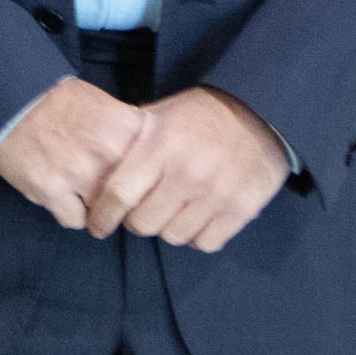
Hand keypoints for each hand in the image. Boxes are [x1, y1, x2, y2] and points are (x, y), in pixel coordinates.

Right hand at [0, 76, 146, 230]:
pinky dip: (71, 212)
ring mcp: (79, 173)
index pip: (156, 174)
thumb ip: (131, 133)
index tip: (139, 185)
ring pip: (105, 214)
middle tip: (109, 191)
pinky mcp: (50, 190)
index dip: (147, 183)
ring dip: (97, 208)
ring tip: (82, 191)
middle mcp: (107, 154)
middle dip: (124, 200)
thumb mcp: (106, 105)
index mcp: (126, 130)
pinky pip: (75, 220)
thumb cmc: (61, 104)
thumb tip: (152, 160)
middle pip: (133, 199)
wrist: (11, 101)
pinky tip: (63, 194)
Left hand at [84, 87, 292, 250]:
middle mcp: (187, 173)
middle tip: (138, 214)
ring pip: (174, 236)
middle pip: (143, 223)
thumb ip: (129, 141)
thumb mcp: (160, 115)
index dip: (102, 216)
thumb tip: (93, 162)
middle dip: (135, 222)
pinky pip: (206, 243)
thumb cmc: (200, 115)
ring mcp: (216, 193)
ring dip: (167, 229)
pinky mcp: (241, 209)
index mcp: (159, 147)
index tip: (97, 225)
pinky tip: (196, 218)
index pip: (118, 195)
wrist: (262, 112)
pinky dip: (197, 236)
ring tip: (170, 212)